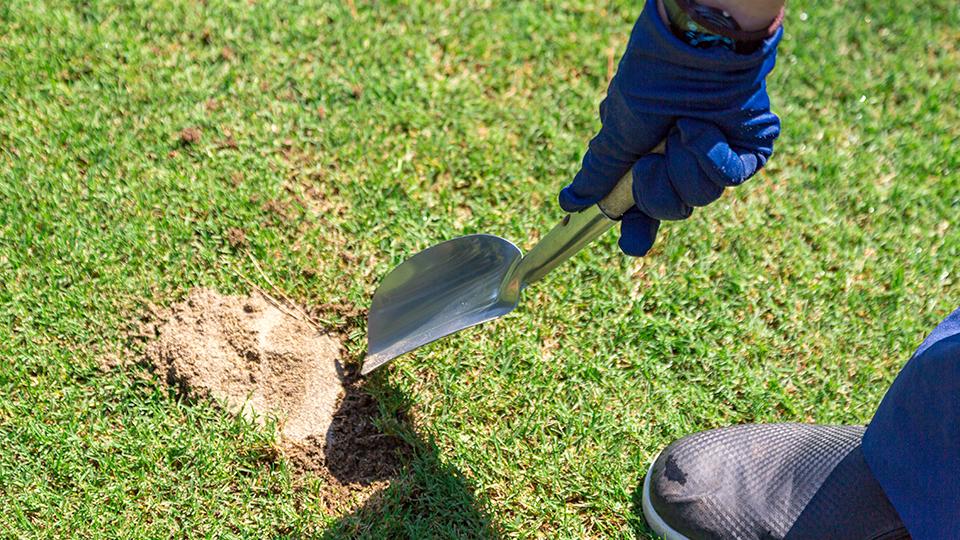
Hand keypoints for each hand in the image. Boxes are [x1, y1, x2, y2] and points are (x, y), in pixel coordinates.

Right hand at [559, 0, 781, 255]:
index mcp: (647, 161)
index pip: (643, 211)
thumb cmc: (650, 82)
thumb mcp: (616, 131)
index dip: (639, 231)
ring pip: (700, 196)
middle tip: (651, 160)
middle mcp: (679, 164)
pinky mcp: (746, 151)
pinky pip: (728, 176)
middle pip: (670, 210)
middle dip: (657, 188)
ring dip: (684, 163)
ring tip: (683, 128)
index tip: (634, 242)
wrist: (693, 48)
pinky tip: (703, 126)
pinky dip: (712, 153)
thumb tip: (569, 202)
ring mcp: (713, 158)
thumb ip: (598, 172)